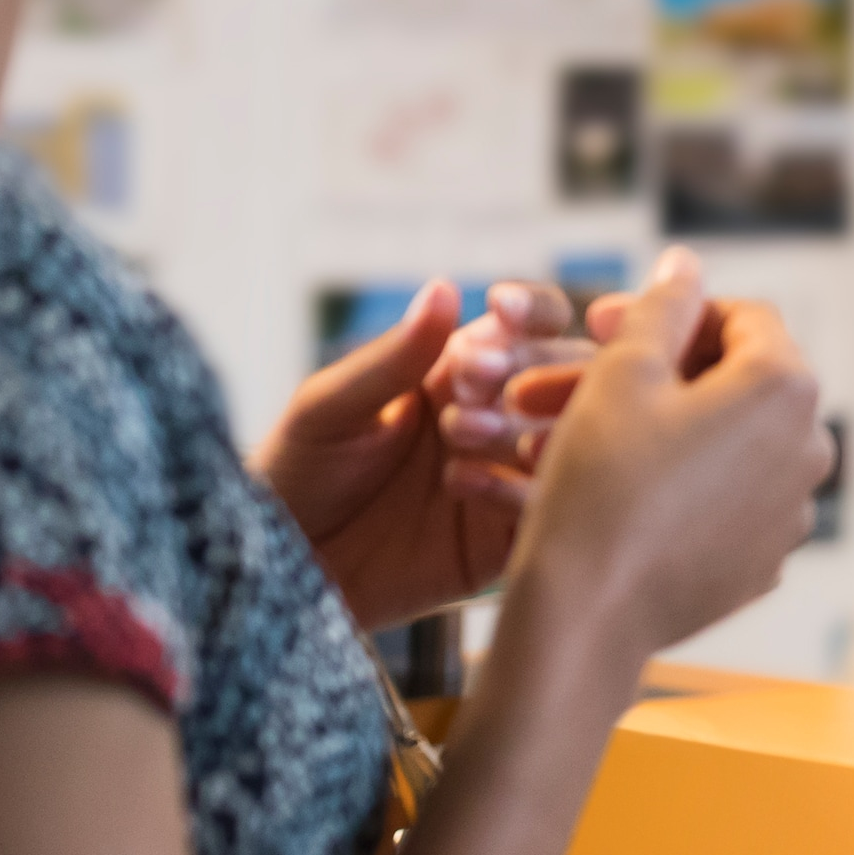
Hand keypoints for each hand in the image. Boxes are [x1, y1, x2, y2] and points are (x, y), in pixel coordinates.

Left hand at [259, 281, 575, 631]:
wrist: (284, 565)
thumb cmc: (299, 471)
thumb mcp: (332, 406)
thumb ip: (395, 356)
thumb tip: (444, 289)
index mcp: (466, 369)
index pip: (534, 324)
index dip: (534, 311)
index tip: (504, 310)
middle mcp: (502, 416)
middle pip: (569, 374)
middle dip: (530, 369)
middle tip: (471, 385)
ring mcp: (512, 476)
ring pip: (570, 439)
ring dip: (527, 426)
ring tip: (460, 434)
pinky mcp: (510, 537)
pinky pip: (545, 508)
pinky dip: (517, 490)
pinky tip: (460, 484)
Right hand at [499, 250, 830, 664]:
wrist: (589, 611)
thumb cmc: (601, 483)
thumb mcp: (622, 374)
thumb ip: (662, 306)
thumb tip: (687, 262)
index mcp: (786, 387)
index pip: (743, 317)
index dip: (671, 312)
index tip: (603, 325)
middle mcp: (811, 446)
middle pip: (742, 380)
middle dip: (668, 372)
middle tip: (592, 377)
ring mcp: (795, 509)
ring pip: (733, 441)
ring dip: (674, 427)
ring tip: (600, 435)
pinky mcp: (769, 558)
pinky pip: (731, 498)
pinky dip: (688, 483)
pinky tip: (628, 491)